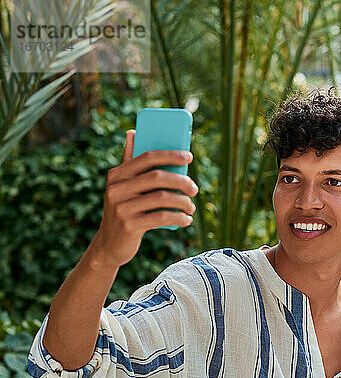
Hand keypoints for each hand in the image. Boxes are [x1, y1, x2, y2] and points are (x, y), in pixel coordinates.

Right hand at [89, 130, 197, 269]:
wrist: (109, 245)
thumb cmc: (124, 211)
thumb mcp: (123, 187)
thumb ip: (130, 163)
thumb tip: (132, 132)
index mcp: (117, 175)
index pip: (147, 157)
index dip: (170, 155)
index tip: (189, 157)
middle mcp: (116, 189)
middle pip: (157, 177)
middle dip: (181, 181)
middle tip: (194, 189)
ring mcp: (121, 208)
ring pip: (162, 198)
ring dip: (183, 202)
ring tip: (191, 208)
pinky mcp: (129, 225)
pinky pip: (161, 217)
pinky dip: (178, 218)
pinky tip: (186, 220)